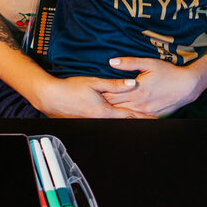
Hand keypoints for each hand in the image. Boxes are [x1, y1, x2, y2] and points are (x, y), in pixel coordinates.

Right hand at [36, 75, 155, 118]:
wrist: (50, 97)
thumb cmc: (70, 89)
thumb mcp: (93, 83)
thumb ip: (114, 84)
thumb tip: (133, 83)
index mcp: (105, 111)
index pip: (130, 116)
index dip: (144, 118)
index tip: (156, 119)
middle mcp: (101, 119)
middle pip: (124, 121)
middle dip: (138, 121)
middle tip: (153, 121)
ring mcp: (93, 122)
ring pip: (114, 123)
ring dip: (126, 121)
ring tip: (139, 120)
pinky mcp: (86, 122)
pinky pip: (104, 122)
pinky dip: (113, 121)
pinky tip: (116, 118)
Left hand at [101, 57, 202, 116]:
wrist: (188, 86)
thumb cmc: (168, 72)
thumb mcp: (149, 63)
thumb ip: (129, 63)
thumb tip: (111, 62)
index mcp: (135, 90)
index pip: (111, 95)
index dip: (101, 93)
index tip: (93, 90)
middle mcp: (139, 103)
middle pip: (115, 107)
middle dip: (105, 103)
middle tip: (94, 100)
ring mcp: (146, 111)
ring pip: (124, 115)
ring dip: (114, 111)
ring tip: (104, 108)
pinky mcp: (152, 116)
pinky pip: (135, 119)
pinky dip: (127, 116)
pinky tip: (121, 114)